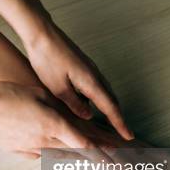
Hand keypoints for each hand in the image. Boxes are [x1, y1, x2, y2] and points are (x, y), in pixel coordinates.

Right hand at [0, 81, 115, 157]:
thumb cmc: (8, 95)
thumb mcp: (39, 94)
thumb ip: (56, 107)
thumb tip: (65, 116)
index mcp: (55, 125)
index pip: (85, 143)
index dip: (103, 154)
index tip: (117, 162)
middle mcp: (46, 141)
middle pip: (76, 154)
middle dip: (95, 160)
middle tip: (113, 167)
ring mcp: (31, 149)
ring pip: (58, 156)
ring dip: (74, 159)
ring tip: (88, 165)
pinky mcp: (18, 151)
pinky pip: (39, 155)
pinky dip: (49, 155)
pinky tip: (53, 155)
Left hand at [22, 15, 133, 140]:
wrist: (41, 33)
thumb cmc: (47, 59)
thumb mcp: (58, 88)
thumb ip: (74, 104)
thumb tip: (88, 116)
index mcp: (90, 82)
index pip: (110, 108)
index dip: (119, 123)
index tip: (128, 136)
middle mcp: (94, 75)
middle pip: (111, 100)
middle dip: (118, 118)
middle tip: (123, 134)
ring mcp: (89, 69)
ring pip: (103, 93)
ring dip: (108, 108)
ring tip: (109, 124)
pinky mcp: (82, 66)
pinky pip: (94, 86)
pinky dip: (96, 98)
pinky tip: (87, 105)